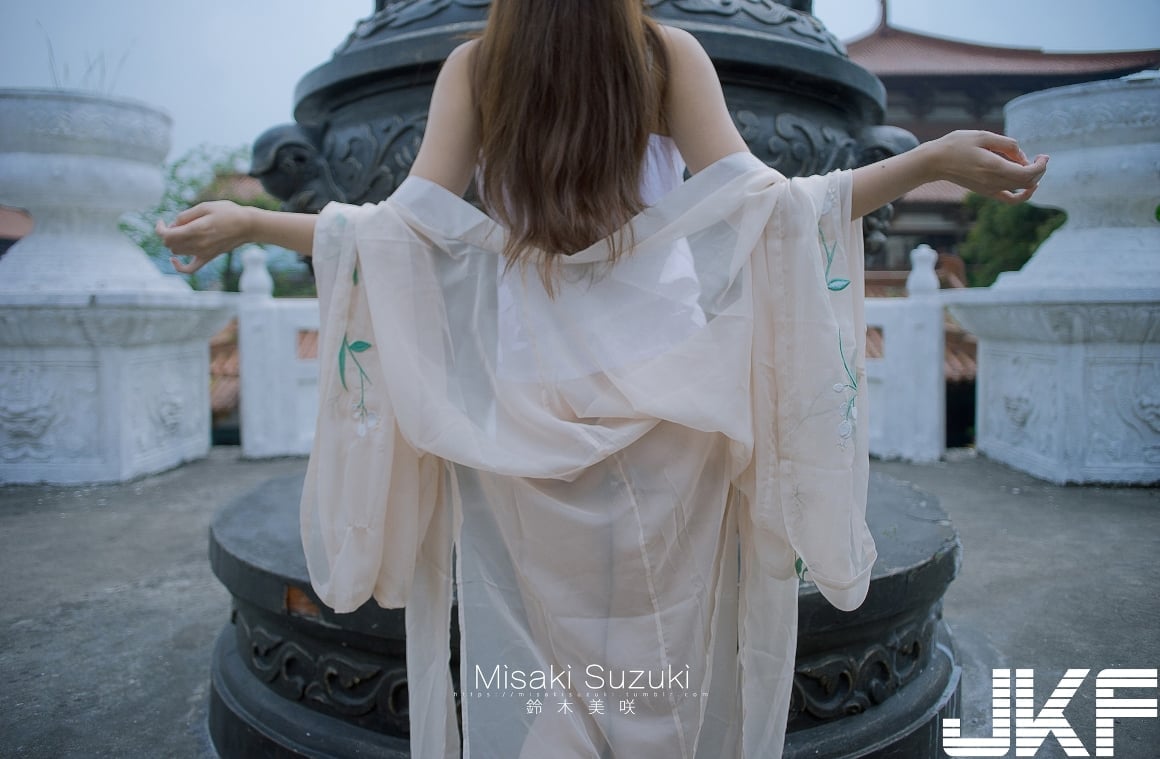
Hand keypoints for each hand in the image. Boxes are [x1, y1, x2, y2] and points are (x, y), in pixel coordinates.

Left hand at [155, 201, 254, 274]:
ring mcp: (203, 253)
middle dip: (167, 233)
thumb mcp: (205, 206)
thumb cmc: (228, 212)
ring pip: (176, 252)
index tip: (161, 221)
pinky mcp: (208, 257)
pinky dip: (179, 266)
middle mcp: (198, 243)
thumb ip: (186, 215)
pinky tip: (174, 259)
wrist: (248, 226)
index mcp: (196, 229)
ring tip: (183, 233)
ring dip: (173, 243)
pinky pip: (189, 269)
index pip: (167, 235)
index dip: (159, 228)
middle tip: (177, 224)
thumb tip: (173, 224)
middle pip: (169, 244)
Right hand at [928, 130, 1048, 203]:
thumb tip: (1023, 156)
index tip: (1044, 156)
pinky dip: (1023, 196)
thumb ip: (1007, 144)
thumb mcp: (984, 136)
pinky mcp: (986, 192)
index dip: (1041, 165)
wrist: (935, 162)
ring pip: (1021, 189)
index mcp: (994, 167)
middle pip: (1028, 182)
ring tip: (1030, 165)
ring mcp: (990, 189)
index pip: (1028, 173)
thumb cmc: (957, 145)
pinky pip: (1009, 200)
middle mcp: (993, 182)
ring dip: (1032, 178)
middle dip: (1039, 170)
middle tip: (1039, 157)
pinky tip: (1028, 187)